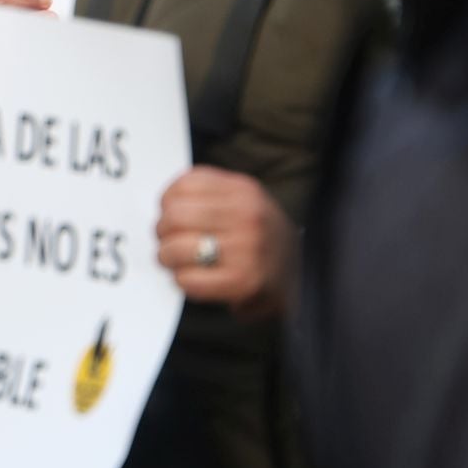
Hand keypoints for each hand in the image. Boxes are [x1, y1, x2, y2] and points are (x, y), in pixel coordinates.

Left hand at [155, 167, 297, 318]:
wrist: (305, 273)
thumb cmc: (264, 237)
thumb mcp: (245, 200)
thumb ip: (209, 194)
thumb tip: (166, 203)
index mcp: (243, 190)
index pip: (184, 184)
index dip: (166, 201)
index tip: (168, 212)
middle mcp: (246, 215)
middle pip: (174, 216)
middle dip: (162, 232)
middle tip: (167, 242)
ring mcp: (246, 249)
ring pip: (176, 248)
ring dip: (168, 259)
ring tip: (176, 262)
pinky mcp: (242, 282)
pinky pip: (189, 280)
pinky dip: (183, 281)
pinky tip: (193, 280)